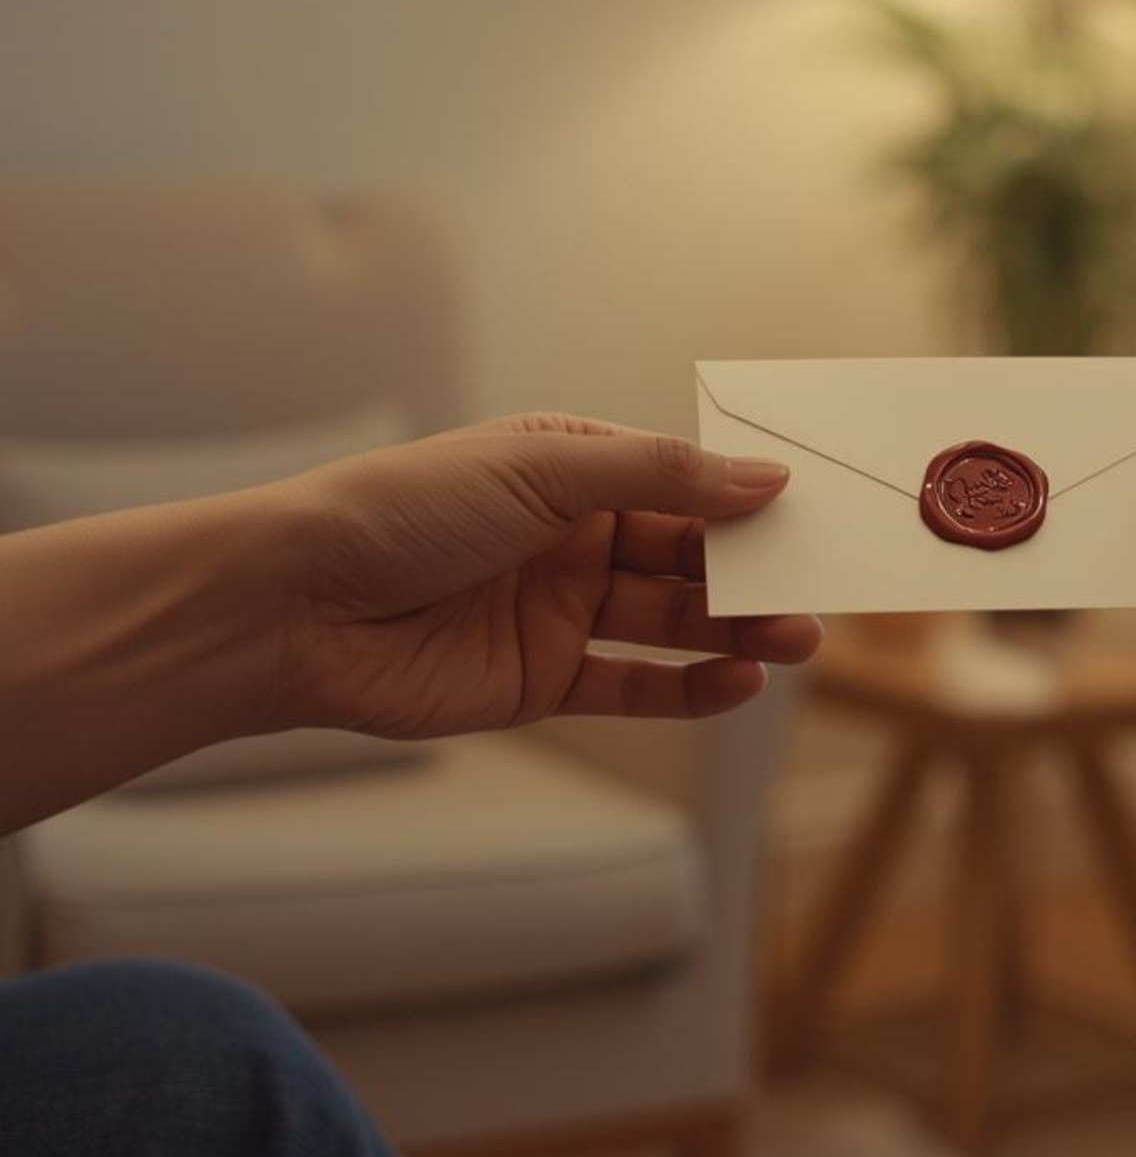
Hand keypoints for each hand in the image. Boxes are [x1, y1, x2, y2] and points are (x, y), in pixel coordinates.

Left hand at [272, 414, 821, 737]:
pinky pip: (633, 684)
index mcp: (571, 470)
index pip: (681, 481)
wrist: (297, 607)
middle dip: (753, 571)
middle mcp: (571, 537)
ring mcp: (559, 611)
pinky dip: (689, 687)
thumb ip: (661, 477)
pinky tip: (738, 681)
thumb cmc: (405, 511)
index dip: (744, 498)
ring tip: (799, 638)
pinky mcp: (541, 679)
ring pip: (672, 620)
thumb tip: (765, 479)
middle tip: (818, 588)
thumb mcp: (543, 469)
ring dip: (737, 628)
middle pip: (686, 555)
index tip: (811, 513)